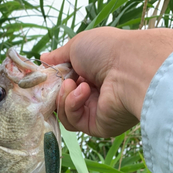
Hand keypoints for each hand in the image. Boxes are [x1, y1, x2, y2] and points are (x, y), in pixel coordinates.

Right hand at [41, 27, 172, 137]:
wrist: (130, 68)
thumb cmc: (107, 50)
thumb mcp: (77, 46)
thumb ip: (58, 56)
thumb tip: (43, 58)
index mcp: (92, 74)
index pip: (65, 83)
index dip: (53, 81)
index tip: (45, 75)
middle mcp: (94, 94)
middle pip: (62, 101)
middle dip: (56, 91)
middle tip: (57, 81)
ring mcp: (95, 111)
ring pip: (65, 114)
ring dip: (64, 97)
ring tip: (74, 83)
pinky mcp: (97, 126)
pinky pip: (73, 121)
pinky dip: (73, 105)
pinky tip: (84, 91)